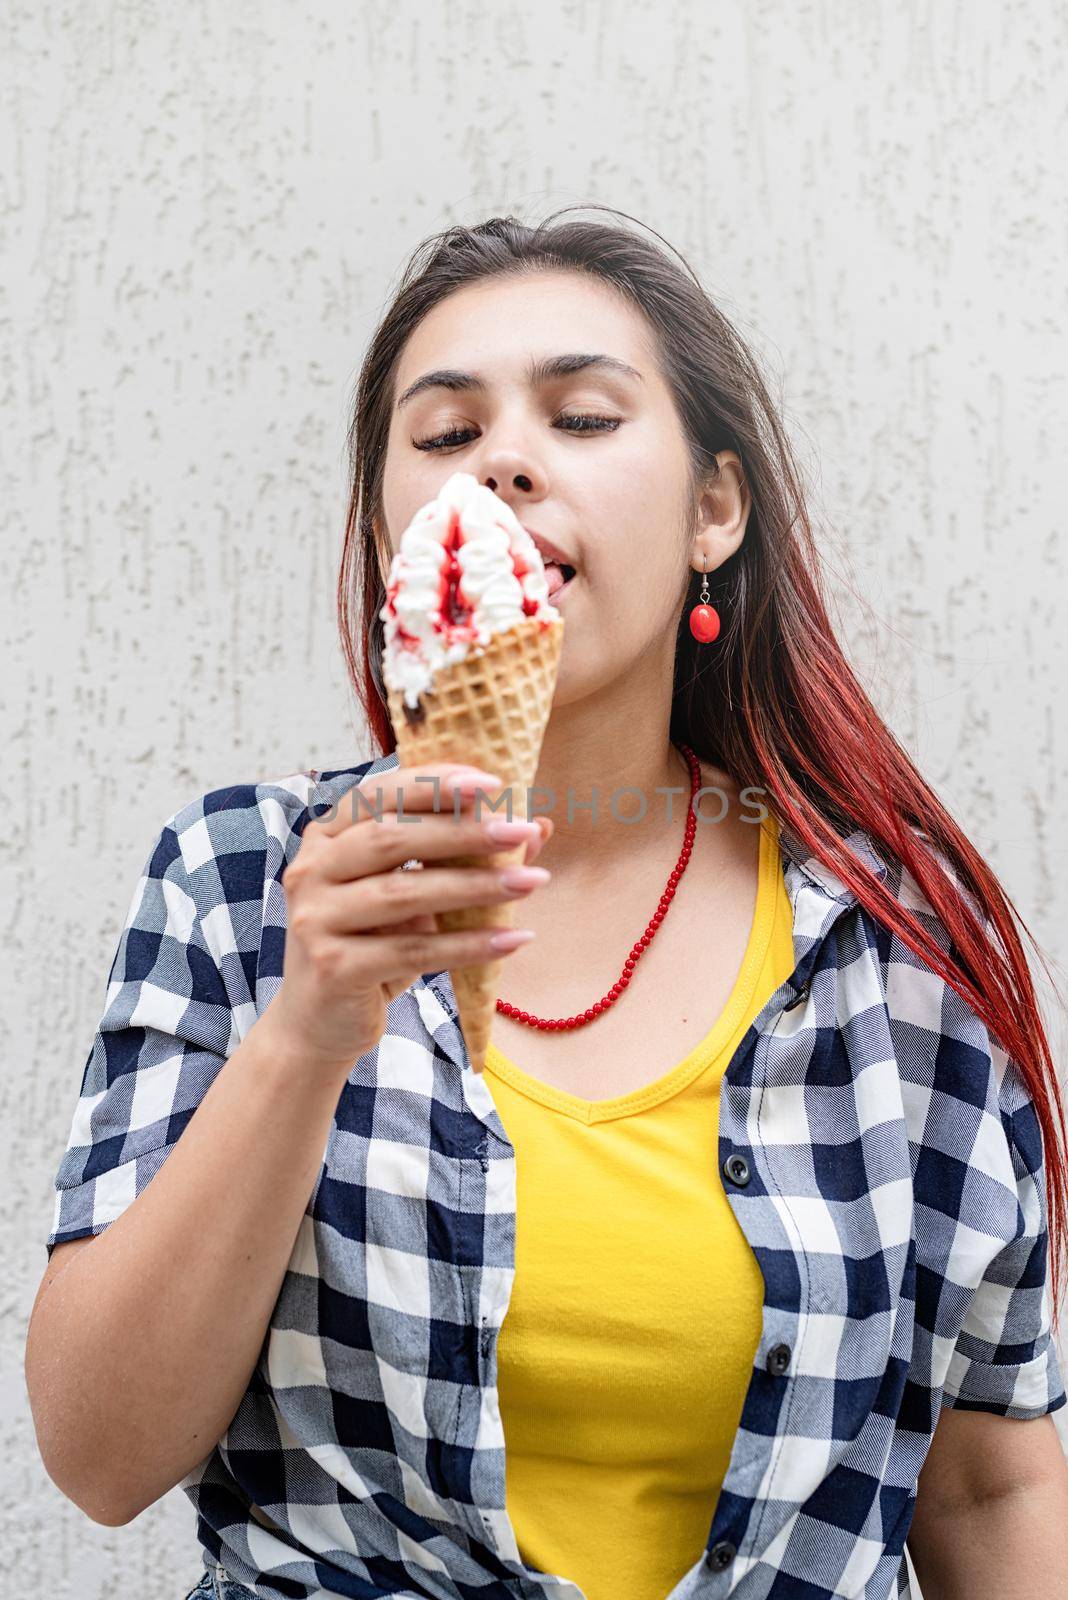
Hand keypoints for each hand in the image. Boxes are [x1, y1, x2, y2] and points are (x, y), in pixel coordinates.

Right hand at [262, 763, 552, 1080]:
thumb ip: (458, 859)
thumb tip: (536, 828)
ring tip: (533, 881)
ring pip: (405, 893)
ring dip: (475, 886)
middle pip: (392, 839)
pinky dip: (468, 945)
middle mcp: (311, 870)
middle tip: (520, 830)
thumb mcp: (408, 895)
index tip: (490, 783)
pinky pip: (413, 951)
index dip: (432, 785)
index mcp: (326, 838)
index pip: (378, 796)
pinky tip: (513, 939)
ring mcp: (316, 919)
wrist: (319, 1022)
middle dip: (462, 831)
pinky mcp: (334, 967)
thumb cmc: (369, 945)